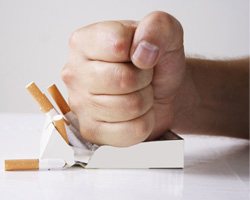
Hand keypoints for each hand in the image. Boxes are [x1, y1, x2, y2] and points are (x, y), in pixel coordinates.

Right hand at [62, 11, 184, 145]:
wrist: (160, 90)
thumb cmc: (156, 63)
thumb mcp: (166, 33)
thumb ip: (157, 26)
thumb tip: (142, 52)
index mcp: (84, 42)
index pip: (117, 44)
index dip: (141, 51)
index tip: (140, 55)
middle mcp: (75, 73)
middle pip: (123, 80)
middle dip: (144, 79)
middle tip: (142, 77)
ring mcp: (80, 105)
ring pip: (130, 107)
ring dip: (145, 101)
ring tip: (138, 93)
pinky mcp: (92, 131)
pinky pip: (131, 131)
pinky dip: (144, 122)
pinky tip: (135, 113)